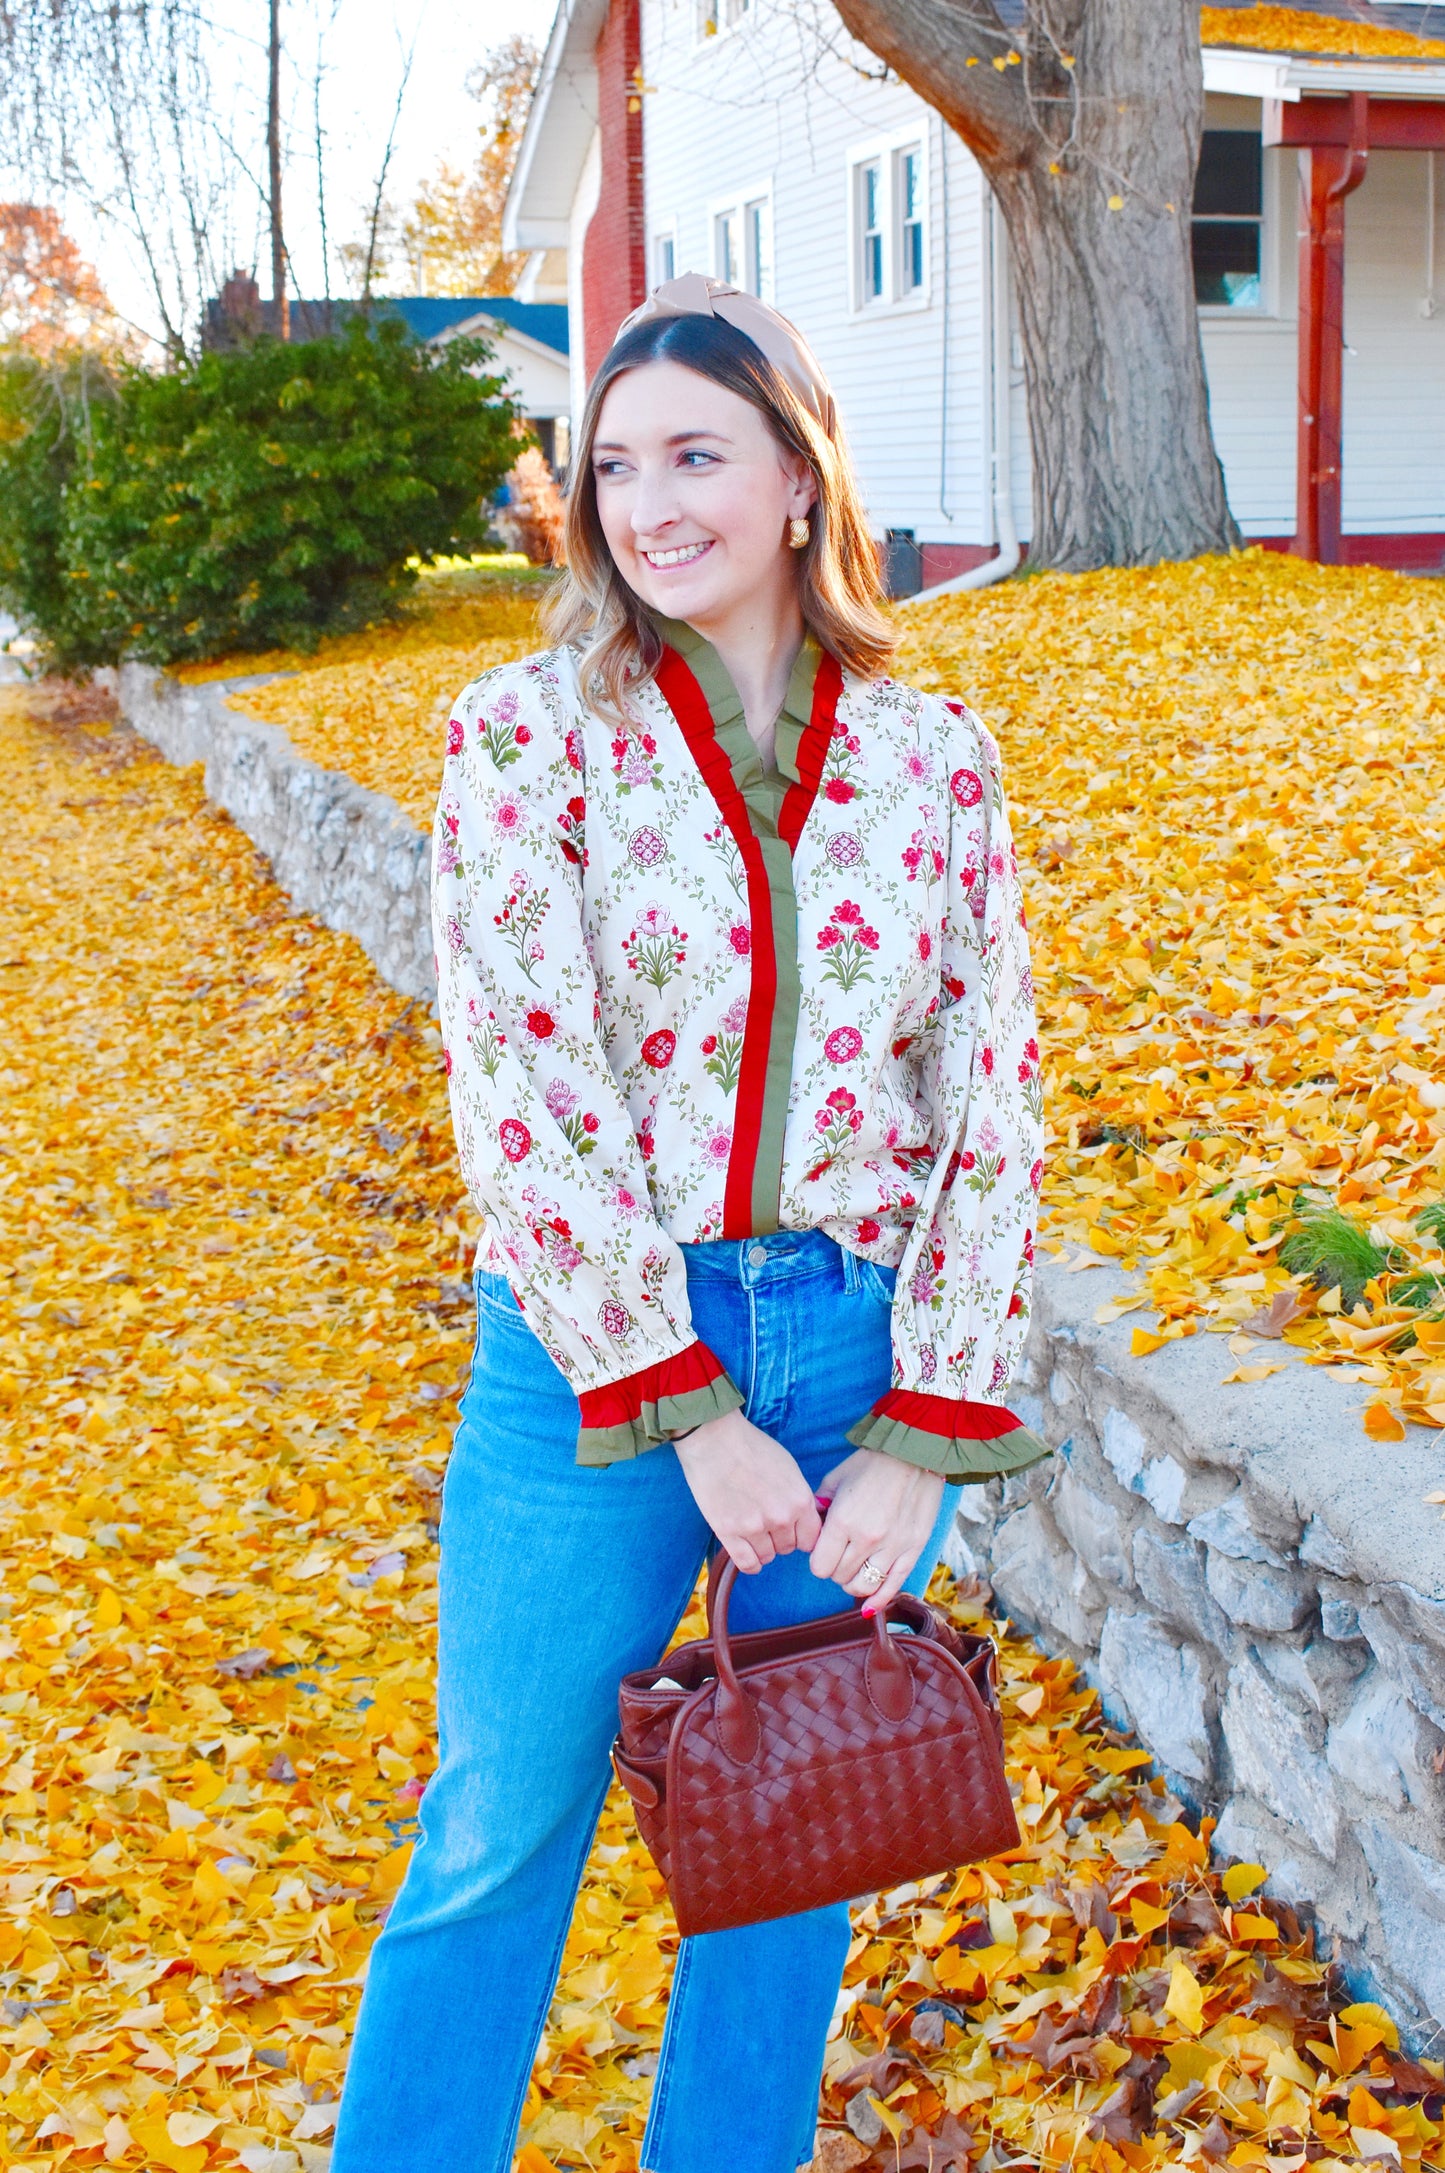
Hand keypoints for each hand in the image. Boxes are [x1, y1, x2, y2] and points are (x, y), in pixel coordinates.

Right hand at [674, 1411, 822, 1573]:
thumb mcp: (789, 1468)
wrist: (715, 1439)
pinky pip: (747, 1563)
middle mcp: (781, 1518)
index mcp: (799, 1500)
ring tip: (753, 1531)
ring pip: (768, 1556)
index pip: (811, 1539)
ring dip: (763, 1547)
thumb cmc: (752, 1447)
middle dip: (780, 1538)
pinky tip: (748, 1553)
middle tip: (767, 1523)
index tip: (793, 1530)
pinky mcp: (728, 1532)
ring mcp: (754, 1527)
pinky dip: (750, 1563)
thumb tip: (807, 1518)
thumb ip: (799, 1496)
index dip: (802, 1535)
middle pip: (788, 1548)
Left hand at [808, 1449, 945, 1610]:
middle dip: (835, 1568)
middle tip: (840, 1552)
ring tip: (854, 1567)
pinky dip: (879, 1600)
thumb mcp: (835, 1479)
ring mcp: (893, 1547)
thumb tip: (811, 1528)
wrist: (915, 1453)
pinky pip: (893, 1586)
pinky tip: (869, 1606)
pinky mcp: (913, 1550)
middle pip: (839, 1577)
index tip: (823, 1549)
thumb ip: (818, 1507)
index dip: (818, 1560)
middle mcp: (867, 1539)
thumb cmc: (871, 1463)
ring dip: (854, 1582)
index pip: (820, 1567)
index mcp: (843, 1521)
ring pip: (863, 1586)